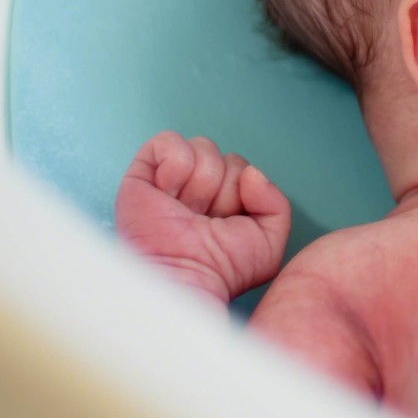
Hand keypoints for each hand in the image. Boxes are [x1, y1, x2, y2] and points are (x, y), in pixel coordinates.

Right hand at [115, 131, 290, 302]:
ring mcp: (168, 178)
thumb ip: (275, 202)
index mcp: (223, 199)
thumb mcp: (268, 239)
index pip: (242, 167)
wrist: (187, 276)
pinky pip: (168, 141)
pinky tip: (170, 192)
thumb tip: (251, 173)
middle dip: (222, 191)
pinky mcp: (142, 173)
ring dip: (200, 184)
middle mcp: (196, 186)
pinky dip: (176, 165)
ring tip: (187, 211)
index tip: (224, 222)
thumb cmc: (223, 268)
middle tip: (204, 220)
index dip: (240, 193)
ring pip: (202, 147)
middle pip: (224, 157)